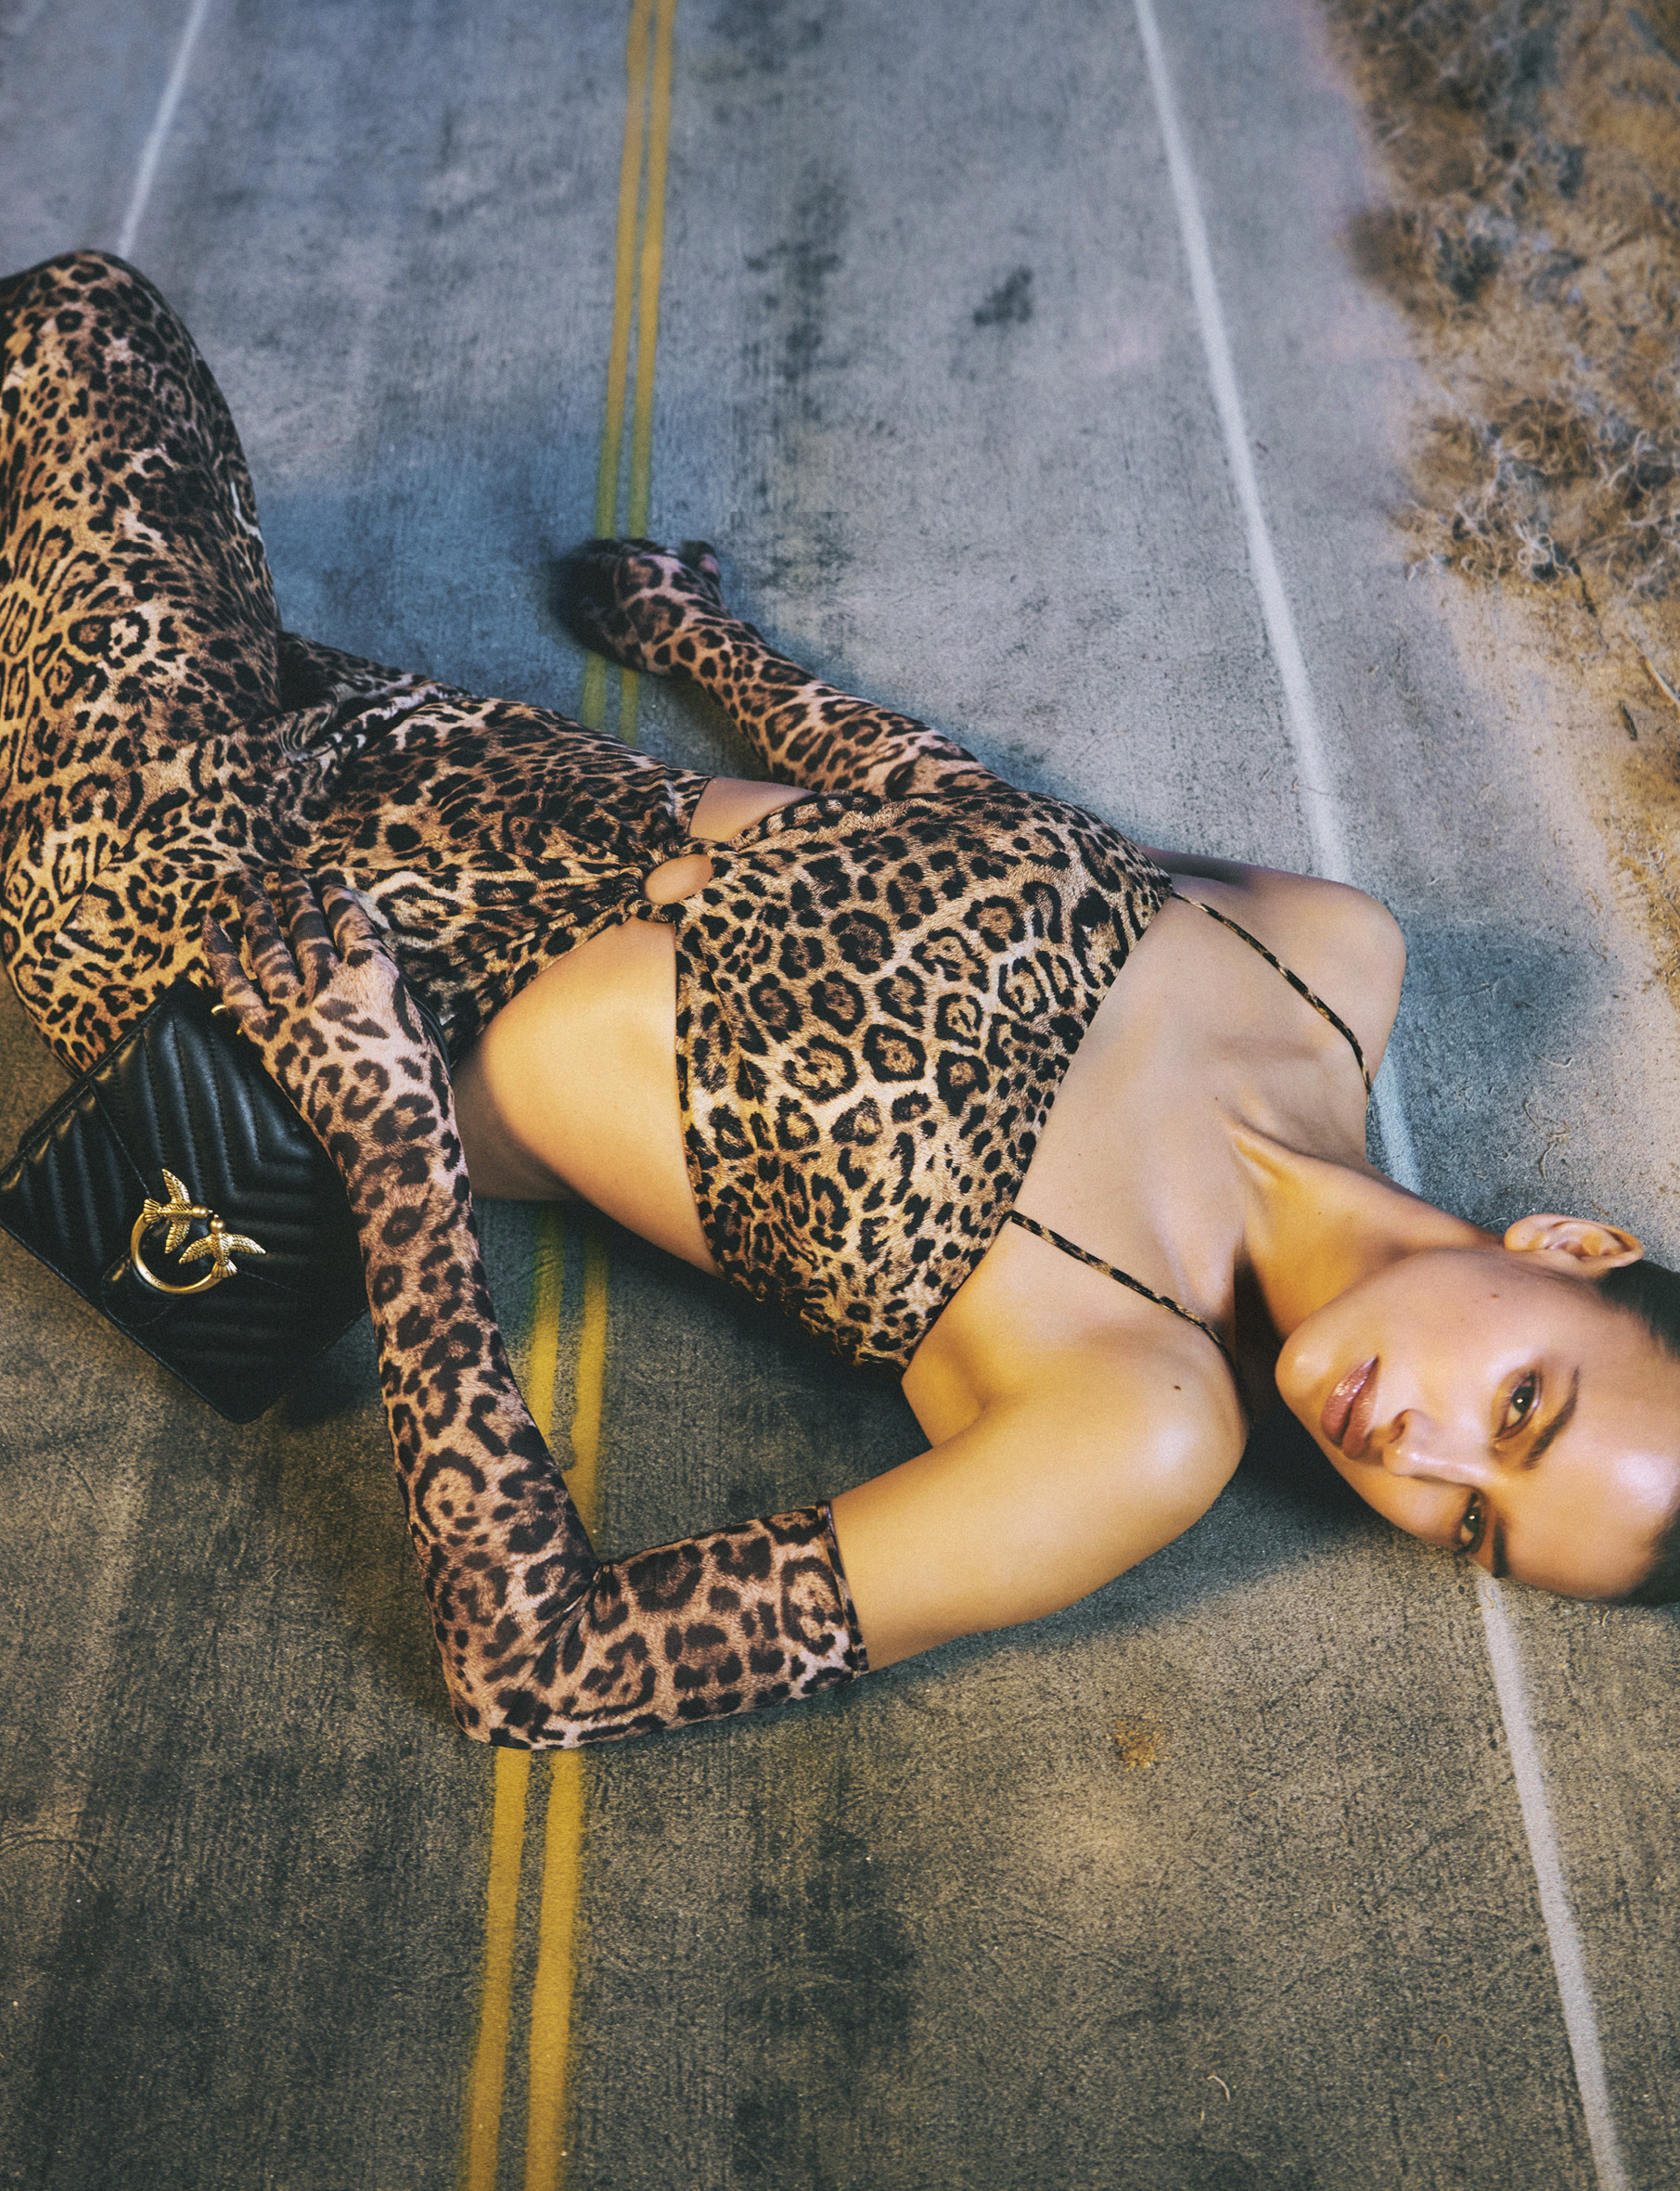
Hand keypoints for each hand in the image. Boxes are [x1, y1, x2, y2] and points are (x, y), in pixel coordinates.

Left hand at [203, 873, 451, 1188]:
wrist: (392, 1138)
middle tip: (280, 873)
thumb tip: (370, 964)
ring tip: (242, 883)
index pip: (350, 921)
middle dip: (293, 894)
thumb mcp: (420, 1024)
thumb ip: (390, 989)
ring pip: (268, 946)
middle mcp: (332, 984)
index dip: (335, 896)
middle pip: (306, 927)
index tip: (324, 881)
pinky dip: (220, 954)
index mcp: (374, 976)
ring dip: (253, 908)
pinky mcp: (269, 1040)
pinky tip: (209, 927)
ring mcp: (296, 1011)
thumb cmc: (419, 1089)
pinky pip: (236, 988)